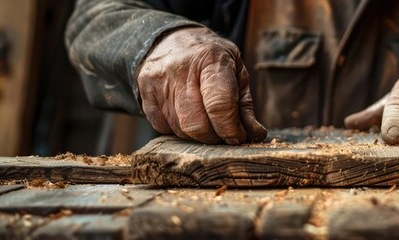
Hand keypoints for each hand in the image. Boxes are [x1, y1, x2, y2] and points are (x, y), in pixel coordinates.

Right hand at [137, 27, 266, 143]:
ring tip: (207, 124)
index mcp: (211, 59)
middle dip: (214, 138)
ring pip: (179, 128)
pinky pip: (161, 127)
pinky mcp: (143, 91)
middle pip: (196, 123)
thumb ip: (245, 104)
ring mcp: (158, 80)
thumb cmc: (212, 59)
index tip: (237, 138)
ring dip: (197, 136)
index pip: (219, 105)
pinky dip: (177, 130)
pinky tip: (186, 117)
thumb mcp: (236, 71)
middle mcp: (181, 68)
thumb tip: (254, 135)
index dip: (230, 129)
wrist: (172, 39)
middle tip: (223, 136)